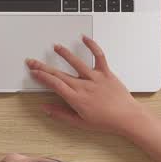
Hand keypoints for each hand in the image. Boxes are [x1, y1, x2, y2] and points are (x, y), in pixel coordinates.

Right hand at [27, 36, 145, 135]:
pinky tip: (84, 38)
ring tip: (56, 47)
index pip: (54, 84)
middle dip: (43, 67)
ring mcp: (95, 78)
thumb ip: (61, 114)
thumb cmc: (106, 122)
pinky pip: (99, 56)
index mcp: (77, 99)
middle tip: (33, 61)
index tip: (34, 72)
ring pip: (77, 62)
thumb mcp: (80, 123)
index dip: (42, 77)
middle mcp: (84, 86)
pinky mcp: (106, 73)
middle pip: (59, 74)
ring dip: (64, 53)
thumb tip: (46, 108)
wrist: (127, 117)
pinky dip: (92, 46)